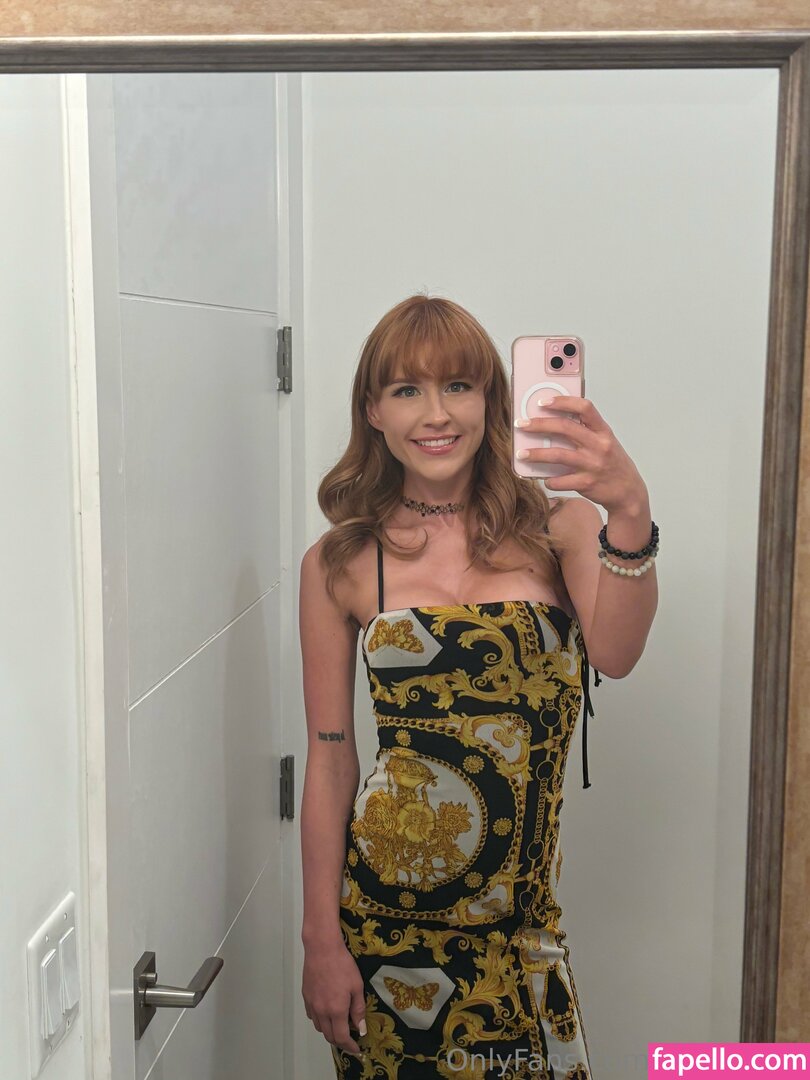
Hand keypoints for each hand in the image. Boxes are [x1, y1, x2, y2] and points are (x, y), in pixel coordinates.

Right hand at [302, 938, 366, 1057]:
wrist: (322, 948)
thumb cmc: (342, 964)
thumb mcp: (357, 986)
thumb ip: (358, 1010)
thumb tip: (360, 1028)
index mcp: (336, 1010)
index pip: (341, 1037)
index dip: (349, 1046)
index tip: (356, 1049)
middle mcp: (321, 1011)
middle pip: (329, 1036)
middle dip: (340, 1041)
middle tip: (349, 1039)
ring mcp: (312, 1004)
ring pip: (319, 1027)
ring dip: (329, 1030)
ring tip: (339, 1024)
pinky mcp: (306, 997)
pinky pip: (312, 1016)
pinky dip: (320, 1020)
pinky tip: (327, 1012)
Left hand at [515, 396, 647, 514]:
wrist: (629, 492)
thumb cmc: (612, 463)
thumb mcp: (605, 441)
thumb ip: (585, 430)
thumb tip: (553, 420)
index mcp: (603, 431)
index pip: (584, 407)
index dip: (562, 401)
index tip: (542, 402)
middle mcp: (599, 445)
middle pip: (565, 428)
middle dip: (539, 425)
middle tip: (521, 425)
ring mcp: (593, 464)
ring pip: (558, 455)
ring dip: (536, 454)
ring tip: (521, 454)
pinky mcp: (587, 483)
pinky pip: (561, 481)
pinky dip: (549, 480)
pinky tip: (543, 479)